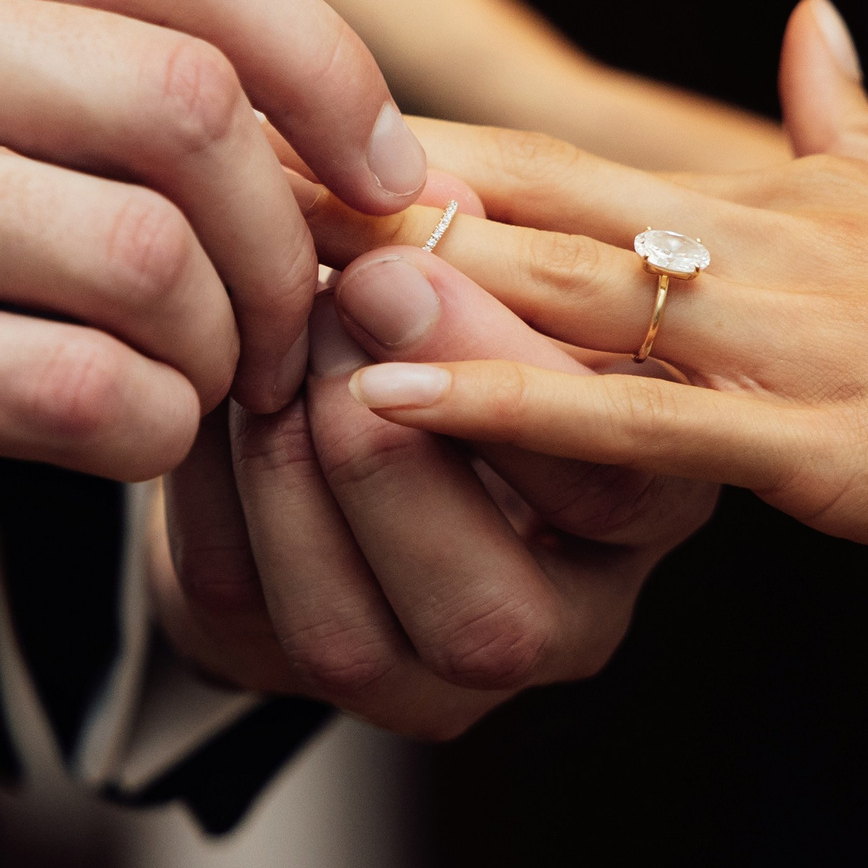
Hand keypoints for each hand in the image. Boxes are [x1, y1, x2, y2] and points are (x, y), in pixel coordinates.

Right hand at [0, 0, 426, 537]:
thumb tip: (257, 103)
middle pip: (191, 102)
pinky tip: (122, 438)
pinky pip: (61, 391)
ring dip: (220, 345)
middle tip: (292, 310)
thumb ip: (2, 17)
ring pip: (143, 254)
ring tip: (199, 380)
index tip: (375, 165)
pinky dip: (143, 432)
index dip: (326, 64)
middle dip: (287, 230)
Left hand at [155, 181, 713, 737]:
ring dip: (287, 467)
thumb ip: (492, 239)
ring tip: (271, 331)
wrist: (361, 403)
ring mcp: (430, 687)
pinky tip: (220, 380)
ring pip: (348, 636)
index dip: (504, 391)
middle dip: (383, 457)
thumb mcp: (512, 263)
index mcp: (652, 509)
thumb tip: (423, 180)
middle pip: (489, 618)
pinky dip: (215, 480)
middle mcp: (565, 629)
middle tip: (320, 306)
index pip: (616, 491)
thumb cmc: (471, 305)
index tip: (396, 270)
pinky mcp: (299, 682)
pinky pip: (242, 604)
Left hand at [326, 0, 867, 867]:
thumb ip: (850, 118)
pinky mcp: (806, 446)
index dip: (405, 143)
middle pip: (515, 197)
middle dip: (358, 197)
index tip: (284, 136)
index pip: (546, 149)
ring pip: (549, 292)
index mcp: (768, 196)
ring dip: (398, 280)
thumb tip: (808, 17)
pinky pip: (622, 424)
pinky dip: (495, 405)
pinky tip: (381, 399)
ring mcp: (776, 342)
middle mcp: (753, 245)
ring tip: (250, 272)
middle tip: (215, 187)